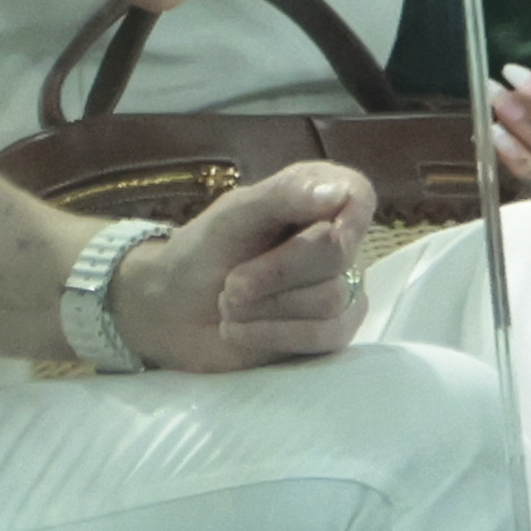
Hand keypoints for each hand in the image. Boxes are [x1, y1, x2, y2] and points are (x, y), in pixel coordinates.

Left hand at [111, 164, 374, 369]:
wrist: (173, 312)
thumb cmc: (203, 252)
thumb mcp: (233, 215)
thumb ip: (284, 196)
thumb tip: (338, 194)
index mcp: (317, 196)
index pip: (357, 197)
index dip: (346, 217)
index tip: (322, 234)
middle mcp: (338, 240)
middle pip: (337, 255)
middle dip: (274, 272)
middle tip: (231, 283)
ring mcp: (340, 288)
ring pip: (330, 300)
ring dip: (265, 306)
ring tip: (230, 304)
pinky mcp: (330, 332)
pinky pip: (326, 336)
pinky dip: (273, 334)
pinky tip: (240, 330)